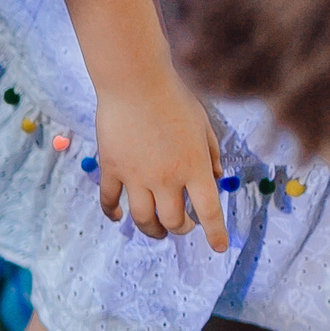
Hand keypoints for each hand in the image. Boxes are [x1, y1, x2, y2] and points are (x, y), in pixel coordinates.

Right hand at [93, 68, 227, 251]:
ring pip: (143, 219)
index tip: (219, 248)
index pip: (209, 210)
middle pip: (173, 221)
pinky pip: (110, 200)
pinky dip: (113, 213)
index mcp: (194, 167)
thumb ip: (211, 154)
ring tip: (156, 230)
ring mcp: (136, 176)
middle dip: (181, 229)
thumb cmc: (174, 98)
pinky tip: (118, 217)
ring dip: (152, 230)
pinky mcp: (112, 168)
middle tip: (184, 226)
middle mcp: (166, 178)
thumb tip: (217, 178)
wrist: (135, 83)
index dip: (215, 233)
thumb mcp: (203, 125)